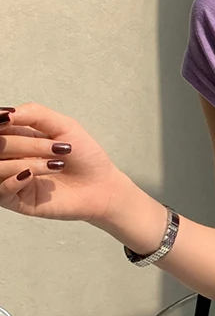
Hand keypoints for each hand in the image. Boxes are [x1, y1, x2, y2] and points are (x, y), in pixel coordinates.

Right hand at [0, 102, 123, 224]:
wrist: (102, 186)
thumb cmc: (85, 156)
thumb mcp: (63, 126)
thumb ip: (34, 114)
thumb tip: (7, 113)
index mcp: (17, 138)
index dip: (2, 122)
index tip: (10, 120)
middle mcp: (10, 158)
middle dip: (26, 145)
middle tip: (57, 149)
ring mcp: (12, 180)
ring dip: (26, 162)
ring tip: (56, 165)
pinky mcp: (19, 202)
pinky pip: (1, 193)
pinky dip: (13, 181)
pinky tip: (30, 176)